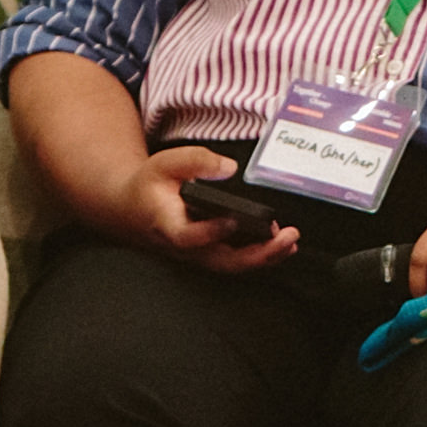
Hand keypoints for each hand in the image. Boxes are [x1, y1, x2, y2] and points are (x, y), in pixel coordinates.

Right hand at [106, 145, 297, 272]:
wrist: (135, 209)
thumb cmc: (150, 187)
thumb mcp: (164, 164)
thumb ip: (195, 161)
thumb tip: (229, 168)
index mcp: (169, 226)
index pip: (189, 237)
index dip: (211, 232)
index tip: (232, 220)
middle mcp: (186, 248)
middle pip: (223, 261)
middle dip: (258, 254)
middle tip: (285, 237)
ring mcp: (200, 255)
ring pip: (234, 265)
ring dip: (266, 257)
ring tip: (291, 240)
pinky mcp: (211, 254)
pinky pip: (238, 260)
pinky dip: (263, 254)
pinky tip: (283, 243)